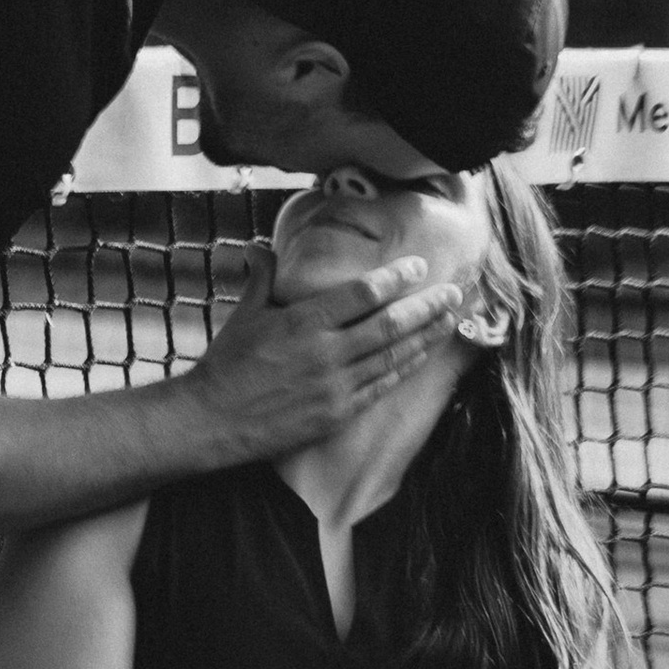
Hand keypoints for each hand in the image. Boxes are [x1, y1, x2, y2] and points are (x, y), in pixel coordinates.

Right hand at [190, 245, 466, 454]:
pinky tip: (423, 356)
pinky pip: (383, 386)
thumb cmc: (227, 364)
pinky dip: (406, 368)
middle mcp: (327, 353)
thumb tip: (263, 248)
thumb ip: (263, 279)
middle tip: (454, 292)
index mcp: (304, 322)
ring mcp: (336, 386)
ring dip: (427, 337)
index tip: (418, 266)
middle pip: (391, 324)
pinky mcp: (339, 413)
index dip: (396, 278)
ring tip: (451, 320)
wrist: (214, 420)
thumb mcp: (245, 314)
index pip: (363, 293)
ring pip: (394, 355)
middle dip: (428, 306)